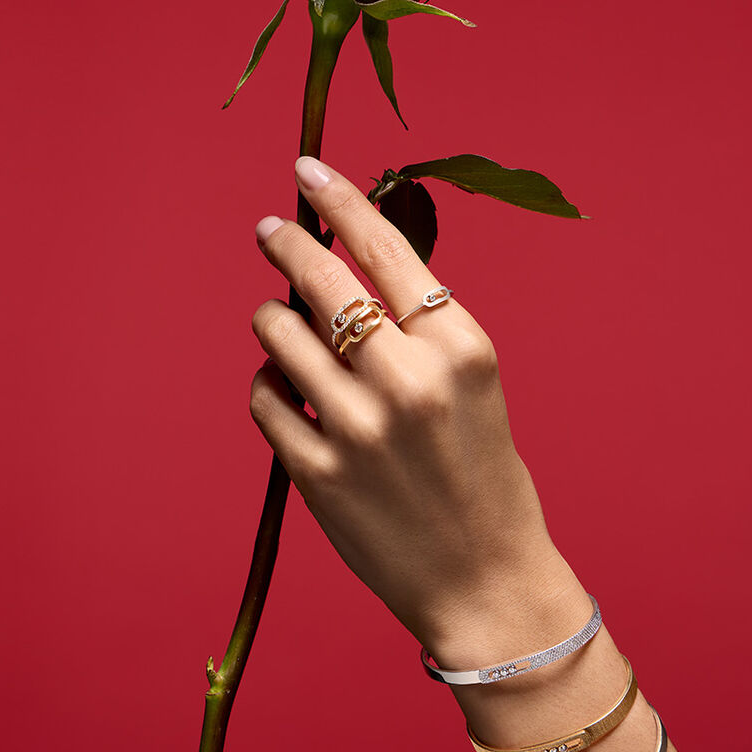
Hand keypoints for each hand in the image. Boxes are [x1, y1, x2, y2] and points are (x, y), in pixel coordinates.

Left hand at [248, 156, 581, 661]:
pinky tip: (290, 394)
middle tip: (268, 229)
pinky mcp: (318, 475)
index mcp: (462, 348)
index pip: (386, 248)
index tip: (307, 170)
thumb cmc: (484, 474)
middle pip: (322, 280)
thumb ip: (419, 325)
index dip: (340, 200)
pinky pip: (264, 398)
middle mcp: (410, 379)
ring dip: (274, 322)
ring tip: (285, 329)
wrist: (487, 582)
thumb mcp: (473, 383)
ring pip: (279, 333)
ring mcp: (359, 428)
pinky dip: (270, 386)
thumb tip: (342, 261)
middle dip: (286, 243)